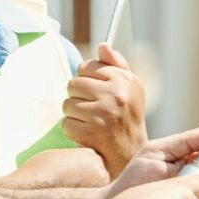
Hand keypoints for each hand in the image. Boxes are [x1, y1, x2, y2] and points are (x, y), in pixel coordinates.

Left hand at [62, 43, 147, 176]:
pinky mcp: (92, 132)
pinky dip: (73, 131)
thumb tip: (102, 45)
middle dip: (77, 96)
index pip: (86, 66)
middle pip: (73, 84)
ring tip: (90, 121)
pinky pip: (66, 124)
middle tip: (91, 108)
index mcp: (124, 79)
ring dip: (74, 114)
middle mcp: (116, 94)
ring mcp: (103, 114)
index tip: (96, 91)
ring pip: (67, 104)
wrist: (132, 154)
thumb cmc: (128, 116)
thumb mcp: (130, 87)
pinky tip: (87, 134)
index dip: (87, 80)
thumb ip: (116, 65)